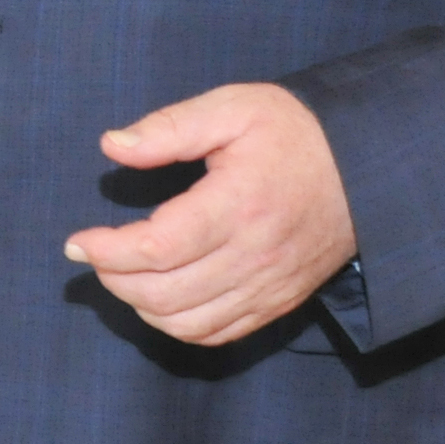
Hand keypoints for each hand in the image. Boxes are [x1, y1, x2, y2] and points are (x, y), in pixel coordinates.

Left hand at [63, 82, 356, 346]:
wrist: (366, 168)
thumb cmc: (294, 133)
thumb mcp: (232, 109)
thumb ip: (168, 128)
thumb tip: (111, 145)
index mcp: (239, 204)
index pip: (158, 247)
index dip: (107, 251)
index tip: (77, 242)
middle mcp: (254, 255)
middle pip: (164, 293)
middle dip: (114, 279)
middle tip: (95, 254)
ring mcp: (269, 286)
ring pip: (186, 323)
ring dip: (140, 305)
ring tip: (121, 274)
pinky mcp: (278, 302)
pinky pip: (217, 334)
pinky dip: (177, 325)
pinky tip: (159, 297)